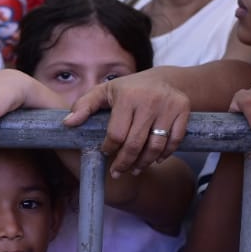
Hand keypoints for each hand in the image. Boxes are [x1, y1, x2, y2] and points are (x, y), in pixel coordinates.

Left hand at [63, 72, 188, 177]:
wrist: (164, 79)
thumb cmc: (128, 89)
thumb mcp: (103, 92)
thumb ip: (83, 106)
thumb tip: (67, 123)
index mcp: (127, 96)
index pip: (116, 134)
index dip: (109, 149)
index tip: (106, 153)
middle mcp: (149, 100)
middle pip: (135, 144)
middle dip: (125, 163)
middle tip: (118, 172)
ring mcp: (168, 106)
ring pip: (155, 146)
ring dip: (144, 163)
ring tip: (135, 170)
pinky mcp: (183, 110)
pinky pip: (174, 141)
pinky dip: (165, 154)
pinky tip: (154, 160)